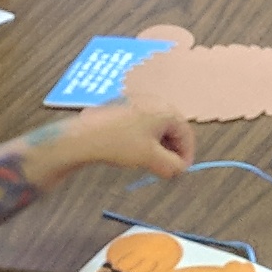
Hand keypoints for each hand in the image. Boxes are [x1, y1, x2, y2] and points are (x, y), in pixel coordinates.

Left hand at [67, 98, 195, 179]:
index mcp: (166, 110)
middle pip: (172, 128)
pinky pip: (142, 121)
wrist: (84, 135)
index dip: (186, 155)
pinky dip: (144, 136)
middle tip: (166, 167)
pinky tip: (134, 149)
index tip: (181, 171)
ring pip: (156, 126)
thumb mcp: (151, 159)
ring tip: (150, 160)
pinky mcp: (123, 105)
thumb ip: (173, 165)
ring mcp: (137, 101)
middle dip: (171, 149)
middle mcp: (155, 101)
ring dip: (158, 144)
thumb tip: (180, 169)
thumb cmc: (120, 144)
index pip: (186, 134)